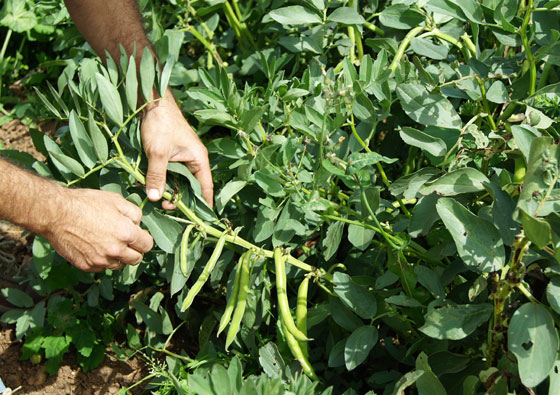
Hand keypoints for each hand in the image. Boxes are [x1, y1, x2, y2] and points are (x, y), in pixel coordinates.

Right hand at [44, 188, 152, 271]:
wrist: (56, 213)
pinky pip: (101, 267)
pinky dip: (102, 260)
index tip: (138, 235)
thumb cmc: (86, 203)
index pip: (147, 245)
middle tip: (125, 240)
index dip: (144, 239)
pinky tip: (95, 247)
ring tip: (108, 243)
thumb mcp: (116, 200)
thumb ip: (134, 214)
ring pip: (119, 265)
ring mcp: (100, 261)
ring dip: (118, 257)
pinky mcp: (86, 266)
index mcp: (126, 234)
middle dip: (134, 250)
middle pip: (136, 259)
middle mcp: (115, 251)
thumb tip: (138, 225)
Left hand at [141, 93, 212, 208]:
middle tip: (166, 208)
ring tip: (157, 199)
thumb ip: (157, 176)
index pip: (206, 188)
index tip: (201, 220)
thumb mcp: (157, 153)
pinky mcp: (170, 155)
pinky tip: (151, 186)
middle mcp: (193, 161)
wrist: (150, 101)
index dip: (204, 205)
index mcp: (198, 160)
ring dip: (169, 190)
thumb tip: (155, 199)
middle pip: (191, 187)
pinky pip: (169, 173)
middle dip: (181, 200)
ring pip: (178, 181)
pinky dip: (162, 180)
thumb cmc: (160, 124)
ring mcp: (181, 158)